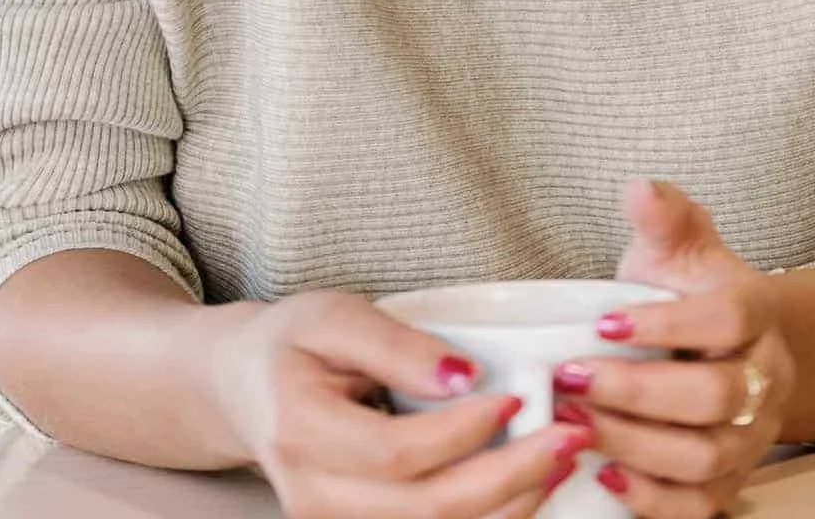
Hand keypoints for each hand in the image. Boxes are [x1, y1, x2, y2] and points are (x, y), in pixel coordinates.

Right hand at [207, 286, 592, 517]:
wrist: (245, 387)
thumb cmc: (293, 342)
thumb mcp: (335, 316)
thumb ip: (398, 345)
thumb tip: (467, 376)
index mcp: (300, 431)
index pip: (396, 453)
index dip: (464, 433)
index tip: (518, 400)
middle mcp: (311, 497)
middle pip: (423, 511)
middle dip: (507, 480)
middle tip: (569, 438)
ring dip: (507, 508)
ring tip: (558, 463)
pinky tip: (524, 491)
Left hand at [549, 179, 795, 516]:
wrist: (734, 348)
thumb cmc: (691, 292)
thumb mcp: (679, 246)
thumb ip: (663, 216)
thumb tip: (639, 187)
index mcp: (758, 312)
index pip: (725, 319)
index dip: (666, 324)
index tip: (601, 323)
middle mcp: (768, 378)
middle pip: (714, 396)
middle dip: (635, 391)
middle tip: (569, 379)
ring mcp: (755, 435)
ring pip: (706, 456)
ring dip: (634, 444)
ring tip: (572, 424)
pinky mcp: (734, 480)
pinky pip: (702, 505)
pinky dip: (653, 498)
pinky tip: (605, 472)